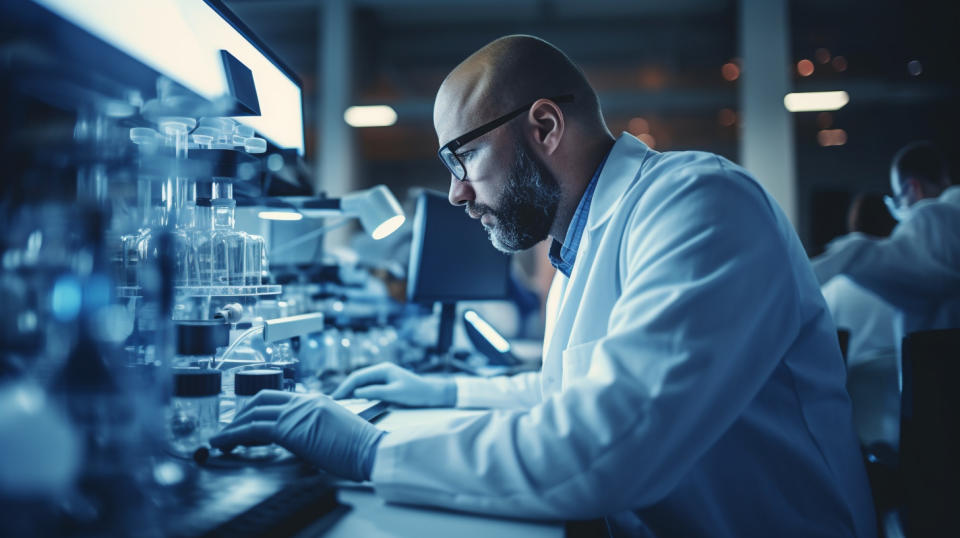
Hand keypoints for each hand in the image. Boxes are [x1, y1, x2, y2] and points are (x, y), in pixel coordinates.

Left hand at [210, 390, 384, 480]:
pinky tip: (223, 443)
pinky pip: (252, 429)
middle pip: (261, 399)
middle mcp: (305, 401)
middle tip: (229, 429)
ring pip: (253, 413)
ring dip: (231, 427)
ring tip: (219, 440)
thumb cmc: (360, 448)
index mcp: (316, 400)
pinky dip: (232, 435)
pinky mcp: (290, 428)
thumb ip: (314, 429)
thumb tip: (299, 440)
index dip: (258, 410)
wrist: (372, 450)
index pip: (279, 399)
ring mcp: (297, 412)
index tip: (246, 424)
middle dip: (241, 414)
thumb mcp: (334, 431)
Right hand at [332, 363, 456, 407]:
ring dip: (352, 392)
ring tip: (341, 403)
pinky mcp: (387, 385)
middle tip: (334, 401)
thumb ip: (376, 392)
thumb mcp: (395, 393)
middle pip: (358, 379)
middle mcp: (382, 371)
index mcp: (383, 369)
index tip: (336, 397)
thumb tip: (357, 393)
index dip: (345, 387)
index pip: (358, 377)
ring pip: (363, 384)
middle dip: (345, 389)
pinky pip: (369, 389)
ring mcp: (384, 378)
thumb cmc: (417, 393)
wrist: (433, 394)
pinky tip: (355, 402)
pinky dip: (361, 395)